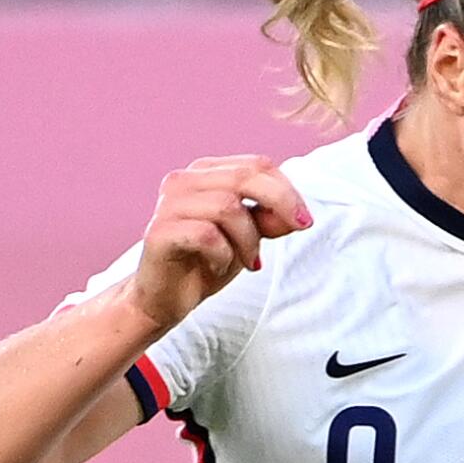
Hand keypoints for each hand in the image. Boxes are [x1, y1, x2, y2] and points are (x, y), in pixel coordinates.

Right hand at [127, 156, 312, 332]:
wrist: (166, 298)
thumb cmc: (207, 261)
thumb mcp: (249, 237)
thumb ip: (270, 219)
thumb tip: (298, 214)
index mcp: (204, 173)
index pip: (256, 164)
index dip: (287, 189)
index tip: (305, 220)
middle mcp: (183, 181)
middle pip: (244, 176)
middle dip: (280, 202)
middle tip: (299, 228)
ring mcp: (168, 205)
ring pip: (227, 207)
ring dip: (248, 240)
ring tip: (247, 261)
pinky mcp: (159, 233)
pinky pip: (206, 235)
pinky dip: (224, 254)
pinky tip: (219, 266)